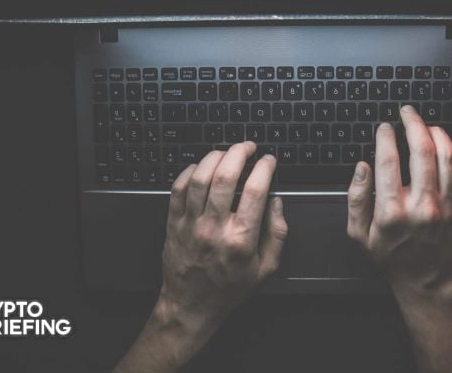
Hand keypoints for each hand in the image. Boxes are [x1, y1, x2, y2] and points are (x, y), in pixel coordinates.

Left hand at [114, 141, 287, 372]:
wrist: (191, 305)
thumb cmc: (228, 288)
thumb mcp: (266, 268)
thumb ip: (277, 233)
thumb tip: (277, 202)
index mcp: (241, 239)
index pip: (254, 191)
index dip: (264, 168)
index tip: (268, 160)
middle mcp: (215, 228)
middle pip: (225, 176)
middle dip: (239, 153)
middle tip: (247, 147)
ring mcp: (191, 224)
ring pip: (200, 177)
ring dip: (215, 156)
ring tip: (226, 152)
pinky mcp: (174, 223)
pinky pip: (179, 188)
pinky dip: (190, 171)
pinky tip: (201, 168)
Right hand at [346, 105, 451, 290]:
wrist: (425, 277)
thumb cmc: (390, 256)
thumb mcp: (359, 233)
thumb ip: (356, 198)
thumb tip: (361, 168)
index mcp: (392, 212)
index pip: (388, 160)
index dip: (385, 137)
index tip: (384, 128)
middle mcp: (420, 206)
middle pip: (421, 150)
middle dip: (413, 124)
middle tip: (407, 113)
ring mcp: (443, 205)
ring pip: (445, 156)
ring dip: (435, 132)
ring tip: (425, 124)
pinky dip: (450, 150)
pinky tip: (442, 142)